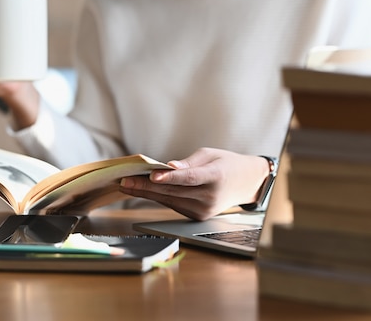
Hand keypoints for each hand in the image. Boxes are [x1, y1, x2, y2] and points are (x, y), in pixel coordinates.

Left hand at [119, 147, 269, 220]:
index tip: (152, 175)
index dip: (170, 178)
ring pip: (169, 200)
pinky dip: (158, 196)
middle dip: (146, 186)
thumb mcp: (210, 154)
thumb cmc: (226, 163)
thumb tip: (169, 167)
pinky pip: (174, 204)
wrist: (245, 183)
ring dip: (146, 193)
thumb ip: (189, 162)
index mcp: (216, 176)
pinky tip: (142, 190)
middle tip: (125, 180)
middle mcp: (210, 196)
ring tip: (127, 184)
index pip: (190, 178)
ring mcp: (204, 210)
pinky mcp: (197, 216)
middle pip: (174, 192)